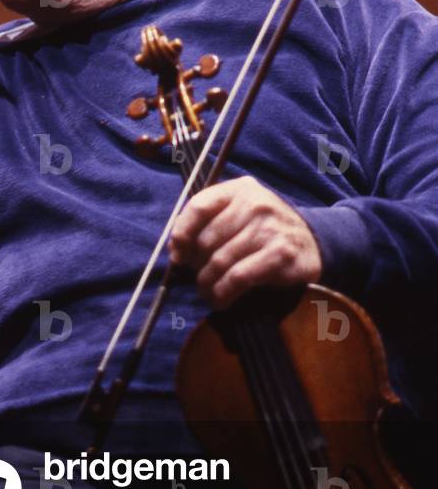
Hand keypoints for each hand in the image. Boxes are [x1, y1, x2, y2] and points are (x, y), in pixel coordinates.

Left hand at [169, 176, 321, 308]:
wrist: (313, 242)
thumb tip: (176, 250)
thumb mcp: (240, 213)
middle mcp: (255, 203)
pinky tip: (221, 299)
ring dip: (207, 283)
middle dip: (196, 265)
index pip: (199, 205)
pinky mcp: (280, 254)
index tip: (177, 253)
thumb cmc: (265, 230)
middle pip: (207, 238)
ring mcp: (270, 228)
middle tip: (198, 277)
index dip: (182, 232)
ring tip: (207, 292)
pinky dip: (223, 293)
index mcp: (240, 189)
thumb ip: (208, 223)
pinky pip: (238, 277)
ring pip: (220, 261)